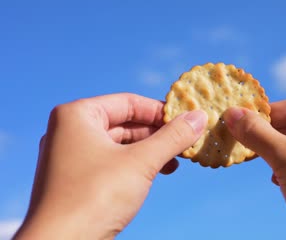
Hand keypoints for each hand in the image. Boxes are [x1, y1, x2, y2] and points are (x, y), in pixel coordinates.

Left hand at [14, 93, 207, 238]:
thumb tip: (200, 117)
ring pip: (120, 144)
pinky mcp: (77, 179)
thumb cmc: (95, 197)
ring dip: (151, 151)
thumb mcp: (141, 162)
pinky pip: (113, 162)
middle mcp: (70, 131)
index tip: (187, 120)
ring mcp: (72, 156)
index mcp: (77, 115)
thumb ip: (172, 137)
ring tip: (177, 160)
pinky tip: (159, 173)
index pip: (128, 103)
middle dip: (158, 133)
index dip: (161, 111)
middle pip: (125, 123)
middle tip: (187, 141)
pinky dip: (137, 165)